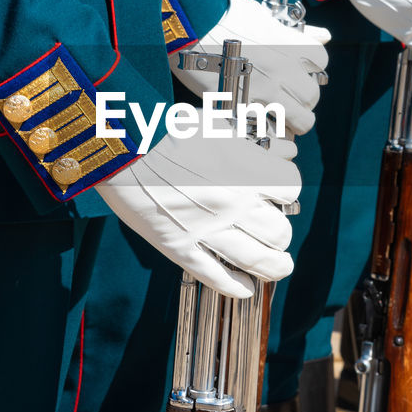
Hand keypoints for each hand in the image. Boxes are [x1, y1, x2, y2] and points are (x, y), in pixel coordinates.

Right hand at [95, 128, 299, 297]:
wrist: (121, 145)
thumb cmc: (166, 128)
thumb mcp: (216, 125)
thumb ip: (250, 142)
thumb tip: (281, 150)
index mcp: (245, 170)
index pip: (290, 190)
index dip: (285, 192)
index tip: (277, 194)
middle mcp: (233, 203)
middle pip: (279, 231)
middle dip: (280, 233)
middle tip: (275, 233)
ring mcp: (206, 229)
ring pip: (258, 261)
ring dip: (275, 267)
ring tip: (278, 267)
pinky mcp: (179, 248)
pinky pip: (217, 277)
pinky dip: (238, 286)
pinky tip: (246, 285)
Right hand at [171, 0, 329, 133]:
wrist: (188, 26)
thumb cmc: (222, 15)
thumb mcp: (263, 15)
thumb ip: (293, 31)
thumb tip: (323, 35)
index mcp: (290, 45)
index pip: (321, 64)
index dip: (311, 72)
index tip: (299, 74)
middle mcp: (284, 69)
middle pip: (311, 97)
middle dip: (302, 101)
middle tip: (287, 101)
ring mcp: (265, 90)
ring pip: (299, 121)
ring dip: (292, 122)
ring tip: (278, 119)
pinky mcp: (243, 107)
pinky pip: (269, 130)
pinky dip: (268, 132)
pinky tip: (258, 126)